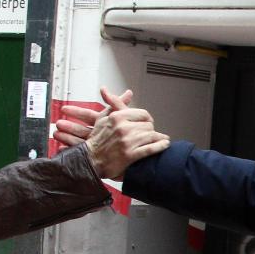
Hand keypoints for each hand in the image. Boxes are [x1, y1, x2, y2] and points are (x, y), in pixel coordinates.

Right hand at [55, 87, 169, 179]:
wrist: (89, 160)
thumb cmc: (96, 140)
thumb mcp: (103, 117)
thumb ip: (117, 103)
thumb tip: (128, 93)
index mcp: (117, 117)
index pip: (142, 114)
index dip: (148, 119)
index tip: (148, 123)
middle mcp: (123, 128)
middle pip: (148, 125)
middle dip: (151, 130)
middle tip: (152, 134)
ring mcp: (127, 142)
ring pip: (151, 136)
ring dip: (158, 138)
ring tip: (162, 140)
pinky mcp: (130, 155)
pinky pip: (150, 148)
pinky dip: (160, 146)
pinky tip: (164, 145)